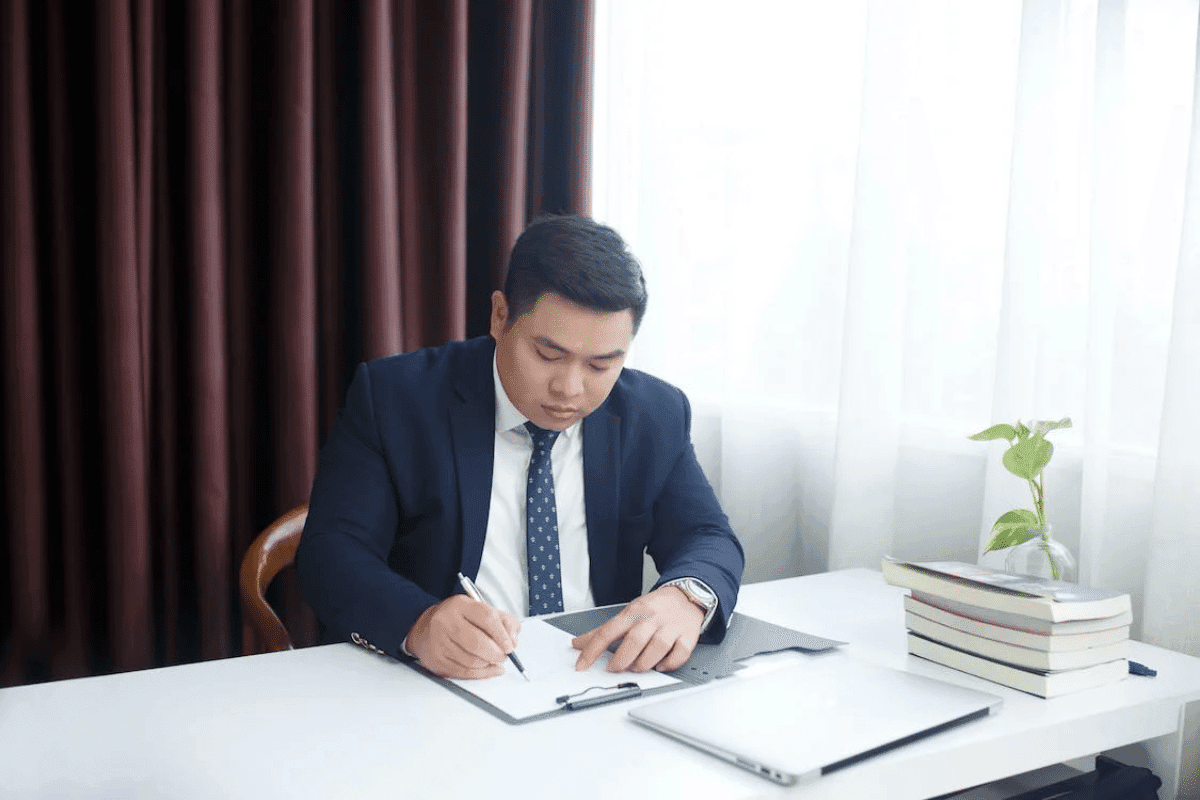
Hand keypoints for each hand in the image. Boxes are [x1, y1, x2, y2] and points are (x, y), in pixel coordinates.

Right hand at [406, 595, 520, 678]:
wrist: (423, 628)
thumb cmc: (456, 619)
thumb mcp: (478, 609)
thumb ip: (502, 620)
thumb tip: (513, 638)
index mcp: (460, 605)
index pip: (487, 617)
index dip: (503, 634)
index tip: (510, 644)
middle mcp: (446, 621)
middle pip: (478, 643)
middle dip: (497, 653)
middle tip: (505, 655)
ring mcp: (439, 642)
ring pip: (472, 660)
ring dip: (489, 664)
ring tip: (495, 660)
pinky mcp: (437, 660)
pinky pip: (464, 672)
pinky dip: (482, 674)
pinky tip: (490, 669)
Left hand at [571, 585, 703, 672]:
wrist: (685, 596)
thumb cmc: (653, 608)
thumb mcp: (627, 613)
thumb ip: (603, 631)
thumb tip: (578, 644)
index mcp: (633, 612)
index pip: (608, 631)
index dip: (592, 650)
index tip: (582, 665)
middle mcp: (651, 618)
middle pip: (634, 641)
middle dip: (621, 660)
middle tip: (614, 668)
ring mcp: (670, 627)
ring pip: (657, 649)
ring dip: (643, 664)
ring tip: (636, 667)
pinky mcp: (687, 636)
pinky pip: (679, 654)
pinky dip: (669, 664)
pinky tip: (660, 666)